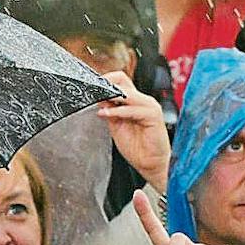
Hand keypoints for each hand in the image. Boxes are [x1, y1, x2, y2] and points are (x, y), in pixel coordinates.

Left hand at [97, 71, 170, 192]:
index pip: (120, 82)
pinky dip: (117, 110)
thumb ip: (110, 112)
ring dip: (110, 96)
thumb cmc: (137, 147)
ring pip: (126, 92)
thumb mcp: (117, 126)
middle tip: (91, 91)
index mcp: (135, 102)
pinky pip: (132, 109)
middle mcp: (143, 100)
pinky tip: (106, 113)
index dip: (105, 82)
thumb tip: (99, 100)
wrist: (151, 164)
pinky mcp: (153, 116)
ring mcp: (149, 106)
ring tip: (96, 100)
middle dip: (105, 85)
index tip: (91, 88)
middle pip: (122, 81)